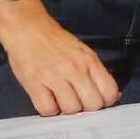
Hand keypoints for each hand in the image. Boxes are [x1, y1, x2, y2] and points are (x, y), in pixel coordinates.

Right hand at [0, 0, 119, 116]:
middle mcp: (75, 68)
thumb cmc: (54, 41)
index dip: (106, 102)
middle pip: (93, 104)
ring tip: (60, 98)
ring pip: (71, 109)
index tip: (98, 101)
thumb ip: (96, 72)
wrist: (28, 28)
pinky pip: (48, 110)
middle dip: (87, 108)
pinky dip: (48, 110)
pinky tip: (47, 99)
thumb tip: (111, 94)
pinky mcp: (34, 83)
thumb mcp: (82, 51)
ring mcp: (54, 76)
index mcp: (89, 60)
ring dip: (66, 109)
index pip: (109, 91)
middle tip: (78, 101)